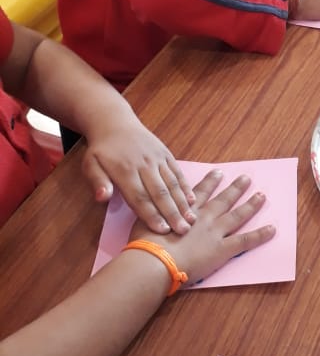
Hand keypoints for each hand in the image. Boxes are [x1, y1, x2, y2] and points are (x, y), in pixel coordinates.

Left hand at [82, 117, 195, 235]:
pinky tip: (192, 200)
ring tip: (191, 219)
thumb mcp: (90, 164)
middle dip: (172, 213)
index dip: (151, 215)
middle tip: (182, 231)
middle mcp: (145, 165)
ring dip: (182, 203)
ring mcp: (158, 159)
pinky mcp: (166, 154)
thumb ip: (97, 181)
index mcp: (125, 170)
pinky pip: (177, 172)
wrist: (115, 123)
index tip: (162, 231)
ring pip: (172, 183)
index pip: (140, 197)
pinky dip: (186, 186)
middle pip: (160, 193)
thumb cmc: (102, 150)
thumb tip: (102, 198)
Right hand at [130, 170, 274, 283]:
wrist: (154, 260)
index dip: (210, 182)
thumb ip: (151, 212)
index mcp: (184, 209)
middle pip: (223, 199)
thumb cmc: (145, 243)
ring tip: (262, 196)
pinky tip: (272, 229)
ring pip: (238, 215)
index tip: (219, 173)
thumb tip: (148, 209)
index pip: (200, 192)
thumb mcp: (144, 220)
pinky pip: (246, 241)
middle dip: (236, 188)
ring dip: (251, 205)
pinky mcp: (223, 249)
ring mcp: (215, 232)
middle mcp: (204, 217)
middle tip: (246, 178)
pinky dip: (260, 235)